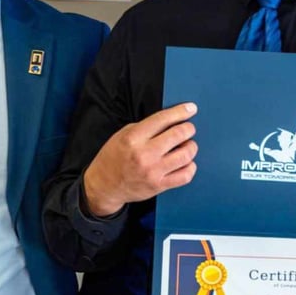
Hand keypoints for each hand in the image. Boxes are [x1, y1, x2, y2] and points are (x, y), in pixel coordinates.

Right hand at [82, 102, 198, 216]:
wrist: (104, 185)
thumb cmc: (113, 158)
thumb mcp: (122, 135)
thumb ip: (145, 127)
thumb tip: (171, 120)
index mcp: (133, 138)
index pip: (162, 119)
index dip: (180, 111)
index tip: (190, 108)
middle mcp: (144, 154)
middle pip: (178, 135)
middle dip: (188, 128)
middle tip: (189, 128)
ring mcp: (153, 171)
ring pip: (186, 154)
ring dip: (191, 147)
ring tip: (187, 145)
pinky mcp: (159, 185)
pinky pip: (185, 175)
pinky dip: (190, 166)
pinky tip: (186, 162)